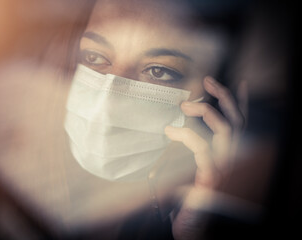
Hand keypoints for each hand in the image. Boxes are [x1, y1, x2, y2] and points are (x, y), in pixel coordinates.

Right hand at [165, 76, 247, 238]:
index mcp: (215, 180)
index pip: (204, 149)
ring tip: (210, 81)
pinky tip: (239, 88)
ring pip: (238, 123)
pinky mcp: (238, 154)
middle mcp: (230, 167)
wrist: (214, 230)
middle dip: (204, 110)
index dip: (185, 135)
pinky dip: (241, 105)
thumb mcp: (187, 214)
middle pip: (225, 128)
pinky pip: (244, 125)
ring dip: (224, 99)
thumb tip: (169, 173)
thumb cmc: (198, 222)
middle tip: (184, 103)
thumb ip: (182, 196)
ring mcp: (237, 159)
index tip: (167, 130)